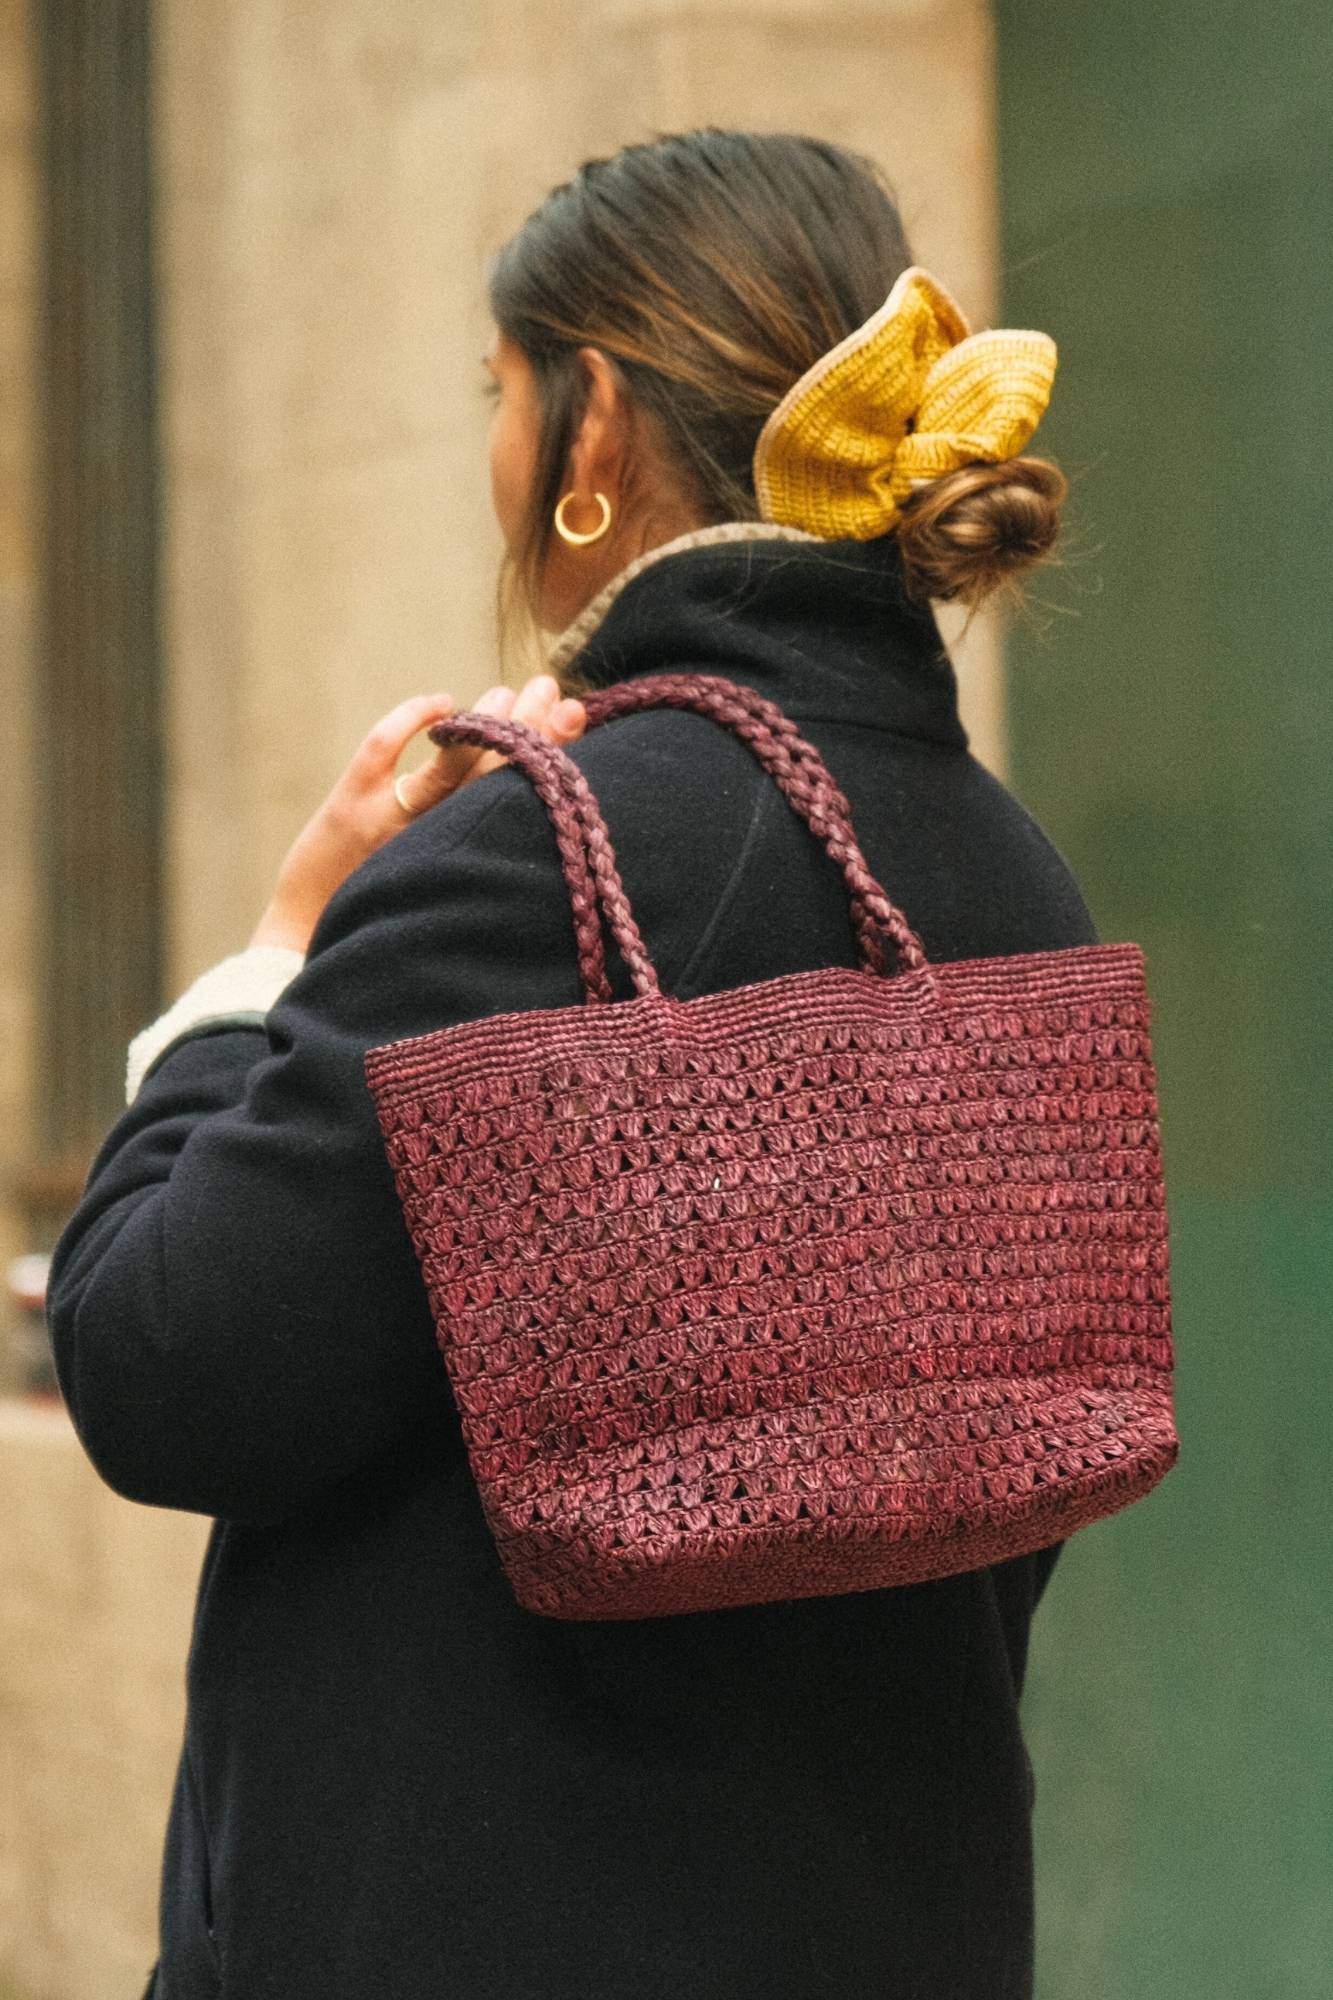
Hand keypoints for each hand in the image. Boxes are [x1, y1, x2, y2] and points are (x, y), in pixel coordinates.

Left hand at [248, 675, 586, 953]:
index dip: (556, 755)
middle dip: (531, 727)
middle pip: (497, 775)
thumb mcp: (449, 888)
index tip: (575, 715)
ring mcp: (392, 819)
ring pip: (451, 763)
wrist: (309, 939)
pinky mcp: (350, 806)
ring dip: (485, 721)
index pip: (525, 801)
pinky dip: (413, 718)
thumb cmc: (388, 915)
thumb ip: (484, 850)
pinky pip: (385, 748)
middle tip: (549, 689)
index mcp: (471, 864)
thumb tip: (526, 810)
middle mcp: (436, 841)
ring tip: (509, 692)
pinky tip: (441, 702)